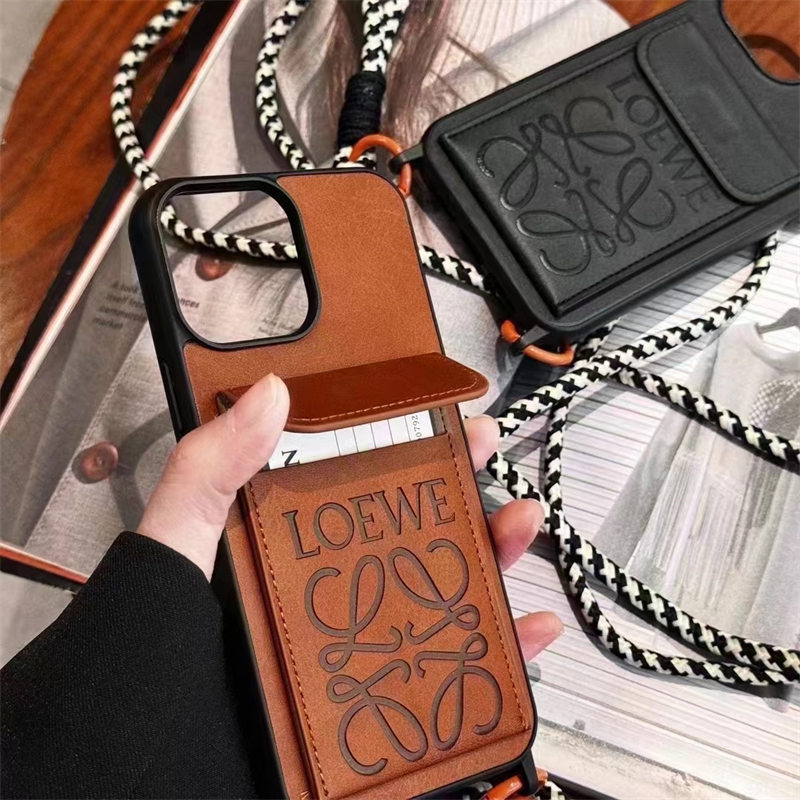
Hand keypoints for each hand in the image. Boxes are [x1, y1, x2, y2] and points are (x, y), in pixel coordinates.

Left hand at [139, 374, 561, 660]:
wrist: (155, 764)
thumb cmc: (154, 655)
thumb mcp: (179, 545)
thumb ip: (211, 469)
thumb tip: (266, 393)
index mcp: (291, 546)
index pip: (357, 482)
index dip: (403, 443)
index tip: (439, 413)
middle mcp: (333, 589)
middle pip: (414, 528)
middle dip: (460, 486)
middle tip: (484, 452)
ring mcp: (364, 642)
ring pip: (447, 590)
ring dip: (492, 554)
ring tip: (516, 524)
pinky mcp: (387, 700)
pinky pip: (462, 673)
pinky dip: (505, 650)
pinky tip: (525, 626)